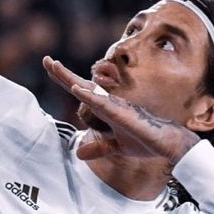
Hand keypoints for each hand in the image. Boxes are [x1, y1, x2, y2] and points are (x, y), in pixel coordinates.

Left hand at [43, 55, 198, 167]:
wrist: (168, 145)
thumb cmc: (145, 141)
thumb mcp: (116, 146)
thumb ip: (99, 147)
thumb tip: (79, 154)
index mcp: (106, 108)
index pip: (81, 91)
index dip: (65, 79)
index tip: (50, 67)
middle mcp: (109, 102)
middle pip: (80, 85)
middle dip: (62, 73)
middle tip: (46, 60)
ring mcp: (116, 107)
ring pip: (89, 90)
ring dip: (71, 79)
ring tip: (54, 66)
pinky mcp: (123, 115)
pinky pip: (103, 104)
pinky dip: (90, 97)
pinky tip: (77, 89)